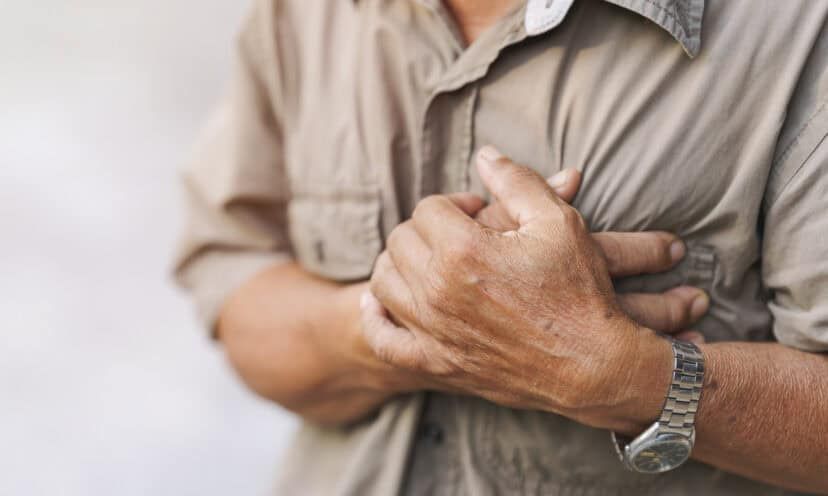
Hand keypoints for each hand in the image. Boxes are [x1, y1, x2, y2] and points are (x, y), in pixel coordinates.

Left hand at [363, 146, 679, 430]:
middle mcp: (437, 291)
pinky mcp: (435, 363)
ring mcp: (433, 331)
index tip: (480, 214)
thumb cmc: (580, 292)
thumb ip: (516, 181)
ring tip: (432, 262)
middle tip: (462, 236)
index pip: (429, 207)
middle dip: (428, 229)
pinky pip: (383, 339)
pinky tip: (384, 303)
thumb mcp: (558, 222)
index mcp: (463, 250)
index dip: (456, 204)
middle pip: (401, 240)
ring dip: (402, 264)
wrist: (594, 367)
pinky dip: (376, 318)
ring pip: (384, 281)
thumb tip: (485, 154)